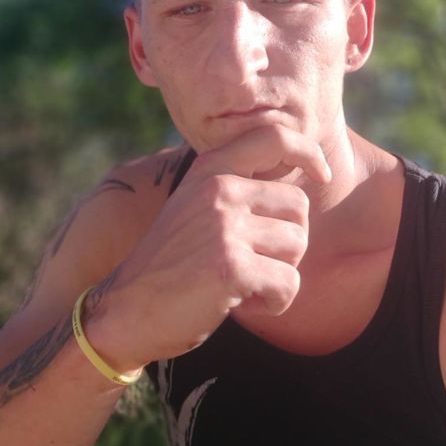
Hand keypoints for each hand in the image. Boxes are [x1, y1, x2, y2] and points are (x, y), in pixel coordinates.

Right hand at [84, 125, 329, 368]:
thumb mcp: (196, 205)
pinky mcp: (230, 266)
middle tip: (253, 261)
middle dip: (287, 241)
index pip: (274, 137)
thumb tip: (298, 173)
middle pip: (299, 206)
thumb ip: (236, 185)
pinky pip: (288, 284)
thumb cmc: (171, 261)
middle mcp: (219, 189)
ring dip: (279, 273)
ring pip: (297, 247)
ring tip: (242, 282)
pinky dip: (274, 302)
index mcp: (210, 170)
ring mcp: (224, 226)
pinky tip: (241, 302)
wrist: (125, 308)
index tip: (320, 173)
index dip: (307, 152)